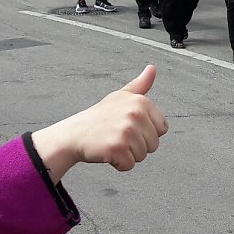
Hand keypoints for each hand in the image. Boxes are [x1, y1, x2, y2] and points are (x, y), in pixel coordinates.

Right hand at [31, 65, 168, 180]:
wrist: (72, 135)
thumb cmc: (98, 118)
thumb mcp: (120, 97)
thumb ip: (140, 85)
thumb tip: (152, 68)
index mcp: (141, 102)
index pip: (162, 128)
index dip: (146, 132)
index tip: (128, 127)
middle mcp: (136, 114)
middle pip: (154, 144)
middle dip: (137, 145)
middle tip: (117, 136)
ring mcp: (127, 130)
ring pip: (143, 156)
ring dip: (128, 155)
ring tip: (112, 142)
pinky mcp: (118, 147)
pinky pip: (129, 165)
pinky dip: (119, 164)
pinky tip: (107, 152)